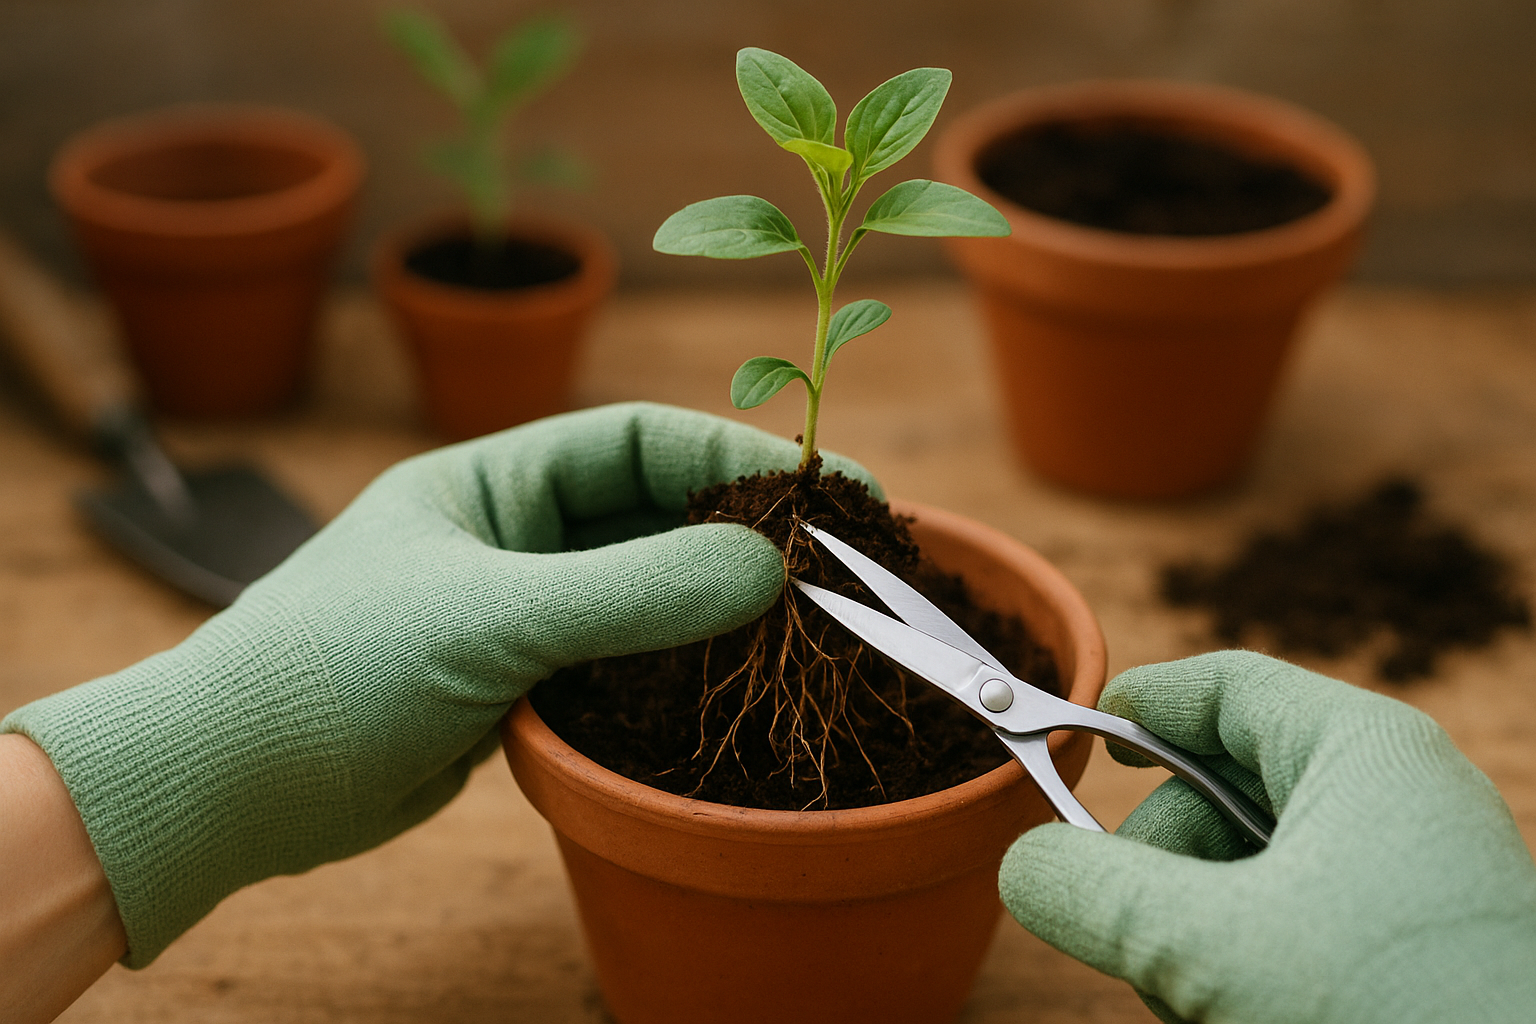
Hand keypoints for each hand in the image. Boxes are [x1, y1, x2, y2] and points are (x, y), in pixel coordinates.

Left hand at [1, 402, 874, 966]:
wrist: (233, 783)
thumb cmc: (335, 671)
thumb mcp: (493, 617)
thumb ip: (632, 592)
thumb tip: (766, 567)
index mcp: (493, 480)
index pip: (637, 440)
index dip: (736, 455)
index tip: (827, 484)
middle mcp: (510, 534)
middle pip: (651, 510)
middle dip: (739, 527)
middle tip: (836, 554)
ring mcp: (515, 609)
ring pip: (642, 588)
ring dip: (713, 599)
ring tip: (804, 615)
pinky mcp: (516, 681)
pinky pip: (620, 657)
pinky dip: (676, 663)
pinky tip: (729, 678)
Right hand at [999, 651, 1535, 1023]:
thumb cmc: (1403, 1010)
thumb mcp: (1217, 948)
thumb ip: (1097, 894)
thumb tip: (1024, 867)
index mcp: (1361, 751)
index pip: (1226, 687)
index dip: (1141, 709)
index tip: (1074, 742)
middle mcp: (1390, 797)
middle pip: (1225, 785)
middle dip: (1161, 858)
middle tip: (1132, 929)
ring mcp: (1405, 875)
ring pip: (1252, 867)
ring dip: (1194, 924)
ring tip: (1200, 994)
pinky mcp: (1406, 945)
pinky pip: (1291, 921)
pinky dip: (1242, 958)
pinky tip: (1236, 1010)